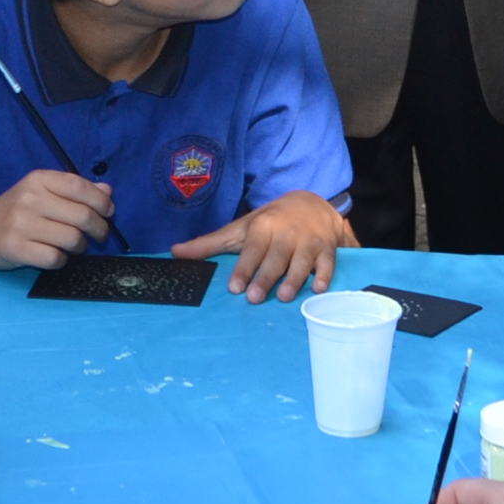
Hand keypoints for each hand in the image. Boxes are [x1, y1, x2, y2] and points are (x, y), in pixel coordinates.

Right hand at [0, 170, 113, 275]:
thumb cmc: (17, 212)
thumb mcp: (43, 194)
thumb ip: (75, 191)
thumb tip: (108, 191)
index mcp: (38, 179)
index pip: (80, 187)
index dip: (102, 202)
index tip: (108, 212)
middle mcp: (29, 198)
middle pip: (83, 216)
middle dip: (98, 229)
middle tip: (98, 236)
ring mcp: (20, 223)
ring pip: (72, 239)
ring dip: (79, 247)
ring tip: (73, 246)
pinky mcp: (15, 248)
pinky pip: (55, 258)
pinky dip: (61, 260)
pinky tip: (54, 256)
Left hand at [173, 189, 351, 302]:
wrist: (312, 204)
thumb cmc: (270, 222)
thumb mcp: (241, 228)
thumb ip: (210, 243)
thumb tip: (175, 253)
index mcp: (264, 226)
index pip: (252, 248)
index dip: (244, 267)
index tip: (234, 287)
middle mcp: (287, 233)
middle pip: (276, 257)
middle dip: (266, 277)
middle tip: (255, 298)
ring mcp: (309, 241)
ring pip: (302, 262)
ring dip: (294, 279)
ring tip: (284, 297)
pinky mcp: (327, 250)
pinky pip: (328, 264)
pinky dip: (324, 277)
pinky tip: (318, 290)